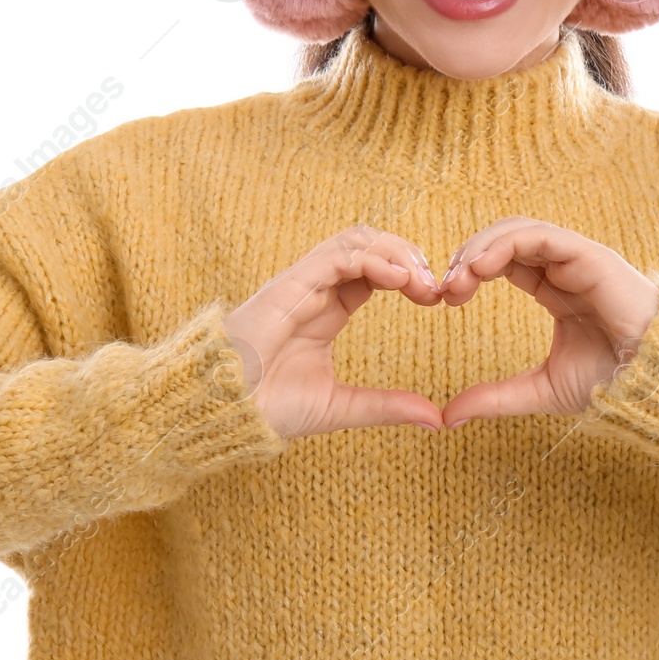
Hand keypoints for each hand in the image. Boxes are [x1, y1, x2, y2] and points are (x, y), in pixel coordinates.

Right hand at [221, 225, 446, 439]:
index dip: (409, 275)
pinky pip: (336, 255)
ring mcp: (301, 284)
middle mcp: (316, 290)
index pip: (375, 270)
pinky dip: (372, 259)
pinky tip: (398, 280)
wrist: (221, 414)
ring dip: (394, 251)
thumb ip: (387, 406)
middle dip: (407, 255)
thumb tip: (436, 420)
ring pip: (354, 240)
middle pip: (369, 244)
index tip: (437, 300)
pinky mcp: (289, 285)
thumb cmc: (268, 409)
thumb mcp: (341, 406)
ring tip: (420, 280)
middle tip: (434, 286)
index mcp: (328, 310)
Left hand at [437, 217, 658, 426]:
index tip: (445, 298)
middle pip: (505, 239)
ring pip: (519, 230)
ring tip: (458, 277)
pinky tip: (481, 267)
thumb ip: (495, 397)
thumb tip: (448, 417)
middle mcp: (565, 268)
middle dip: (469, 256)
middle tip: (445, 288)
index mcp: (556, 289)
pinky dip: (505, 244)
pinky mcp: (590, 257)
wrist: (653, 384)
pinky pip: (541, 236)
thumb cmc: (611, 383)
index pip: (504, 261)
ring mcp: (578, 259)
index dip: (470, 271)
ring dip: (482, 247)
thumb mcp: (541, 389)